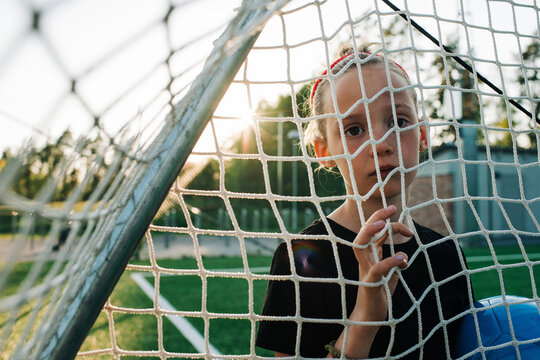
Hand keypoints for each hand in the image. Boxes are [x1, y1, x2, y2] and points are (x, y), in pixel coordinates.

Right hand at [351, 205, 411, 323]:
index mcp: (369, 254)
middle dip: (375, 217)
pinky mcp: (370, 284)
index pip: (373, 231)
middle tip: (392, 208)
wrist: (370, 316)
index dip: (384, 220)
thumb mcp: (389, 272)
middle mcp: (365, 259)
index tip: (400, 216)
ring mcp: (365, 270)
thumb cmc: (379, 292)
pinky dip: (389, 262)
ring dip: (371, 233)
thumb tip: (405, 254)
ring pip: (360, 245)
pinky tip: (403, 259)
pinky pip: (377, 269)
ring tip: (386, 225)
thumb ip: (394, 261)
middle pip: (364, 232)